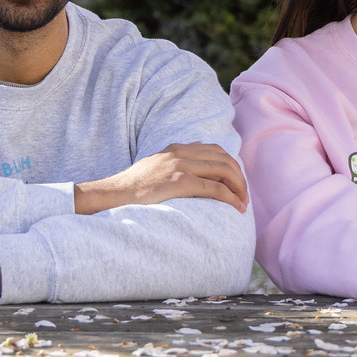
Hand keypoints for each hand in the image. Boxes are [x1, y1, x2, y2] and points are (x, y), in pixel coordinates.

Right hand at [75, 143, 247, 214]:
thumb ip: (173, 168)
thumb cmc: (132, 190)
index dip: (231, 166)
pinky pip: (215, 188)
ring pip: (224, 170)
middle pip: (224, 158)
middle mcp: (180, 153)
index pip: (214, 150)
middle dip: (239, 177)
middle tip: (244, 196)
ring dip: (239, 187)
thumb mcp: (155, 170)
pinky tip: (235, 207)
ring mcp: (180, 166)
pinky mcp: (179, 182)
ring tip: (242, 203)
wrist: (112, 195)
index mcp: (176, 149)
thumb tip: (192, 180)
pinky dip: (230, 198)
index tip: (236, 183)